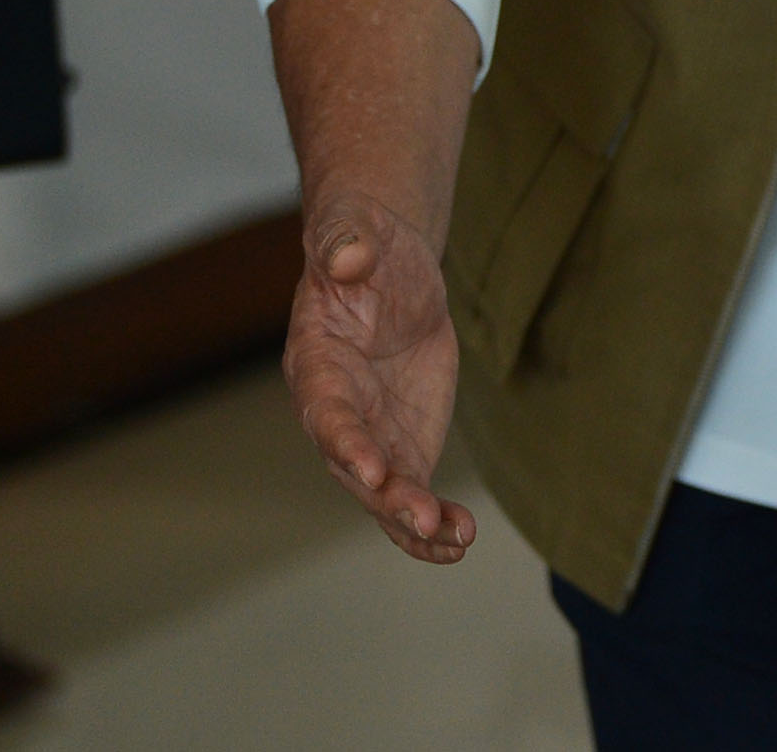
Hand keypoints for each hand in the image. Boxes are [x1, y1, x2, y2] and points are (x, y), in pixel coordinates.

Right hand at [285, 190, 474, 563]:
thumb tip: (348, 255)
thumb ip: (345, 243)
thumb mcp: (354, 232)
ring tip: (455, 539)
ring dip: (414, 521)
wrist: (386, 267)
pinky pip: (411, 492)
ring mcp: (370, 433)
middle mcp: (335, 411)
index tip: (374, 469)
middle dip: (387, 496)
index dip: (346, 441)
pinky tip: (459, 542)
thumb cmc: (362, 244)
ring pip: (383, 491)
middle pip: (354, 465)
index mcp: (316, 364)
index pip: (326, 411)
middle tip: (423, 518)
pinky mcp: (402, 443)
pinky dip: (432, 521)